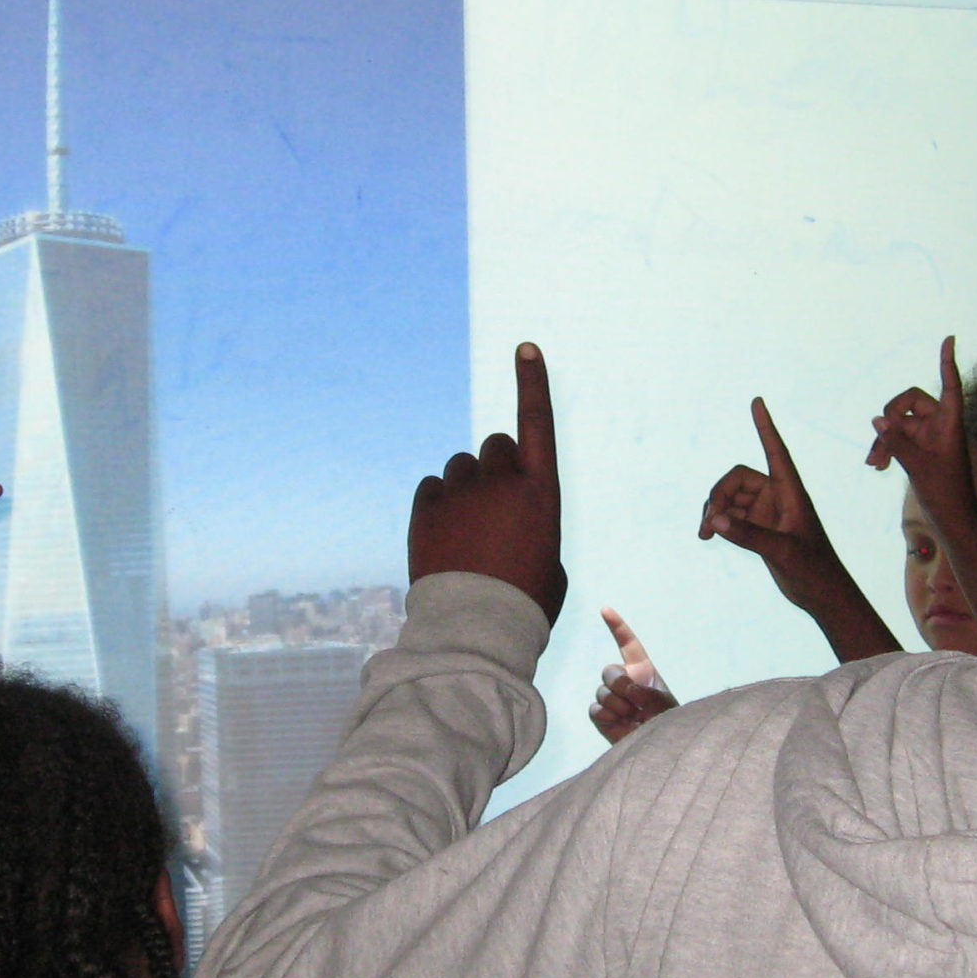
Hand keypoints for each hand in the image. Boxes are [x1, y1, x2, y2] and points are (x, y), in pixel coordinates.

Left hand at [409, 344, 566, 623]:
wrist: (475, 629)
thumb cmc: (525, 602)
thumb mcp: (549, 561)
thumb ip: (532, 523)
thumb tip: (510, 518)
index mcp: (542, 491)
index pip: (536, 421)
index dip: (531, 382)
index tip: (525, 348)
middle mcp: (502, 482)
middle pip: (494, 446)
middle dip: (496, 468)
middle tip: (495, 507)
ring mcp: (461, 493)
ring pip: (461, 467)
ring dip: (467, 488)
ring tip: (469, 534)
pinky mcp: (427, 509)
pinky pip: (433, 488)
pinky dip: (440, 505)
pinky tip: (446, 538)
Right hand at [589, 616, 678, 744]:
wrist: (661, 747)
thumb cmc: (669, 723)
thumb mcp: (666, 705)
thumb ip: (649, 694)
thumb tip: (628, 692)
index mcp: (643, 670)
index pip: (628, 643)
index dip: (618, 626)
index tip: (606, 610)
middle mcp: (626, 681)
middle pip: (609, 670)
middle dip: (620, 685)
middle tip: (634, 702)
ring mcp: (613, 698)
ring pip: (602, 691)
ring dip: (618, 705)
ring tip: (633, 718)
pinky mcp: (603, 716)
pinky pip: (596, 709)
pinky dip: (607, 716)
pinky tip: (621, 724)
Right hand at [700, 399, 854, 610]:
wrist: (822, 594)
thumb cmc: (814, 570)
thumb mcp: (783, 553)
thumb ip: (749, 536)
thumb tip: (715, 520)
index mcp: (791, 492)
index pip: (776, 451)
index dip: (766, 427)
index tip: (758, 402)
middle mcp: (777, 496)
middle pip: (738, 479)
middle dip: (719, 496)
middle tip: (710, 524)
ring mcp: (766, 512)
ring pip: (730, 498)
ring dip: (715, 511)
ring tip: (705, 534)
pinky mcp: (758, 528)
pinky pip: (730, 515)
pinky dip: (718, 522)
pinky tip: (708, 536)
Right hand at [867, 338, 976, 536]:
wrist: (952, 520)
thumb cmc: (945, 493)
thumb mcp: (918, 466)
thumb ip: (897, 441)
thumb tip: (878, 419)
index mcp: (950, 424)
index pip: (950, 386)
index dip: (948, 363)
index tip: (949, 339)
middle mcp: (940, 425)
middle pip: (911, 401)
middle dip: (891, 418)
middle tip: (882, 439)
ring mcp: (929, 437)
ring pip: (899, 423)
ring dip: (884, 438)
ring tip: (874, 463)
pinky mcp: (919, 449)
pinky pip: (897, 438)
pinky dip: (887, 447)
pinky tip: (876, 465)